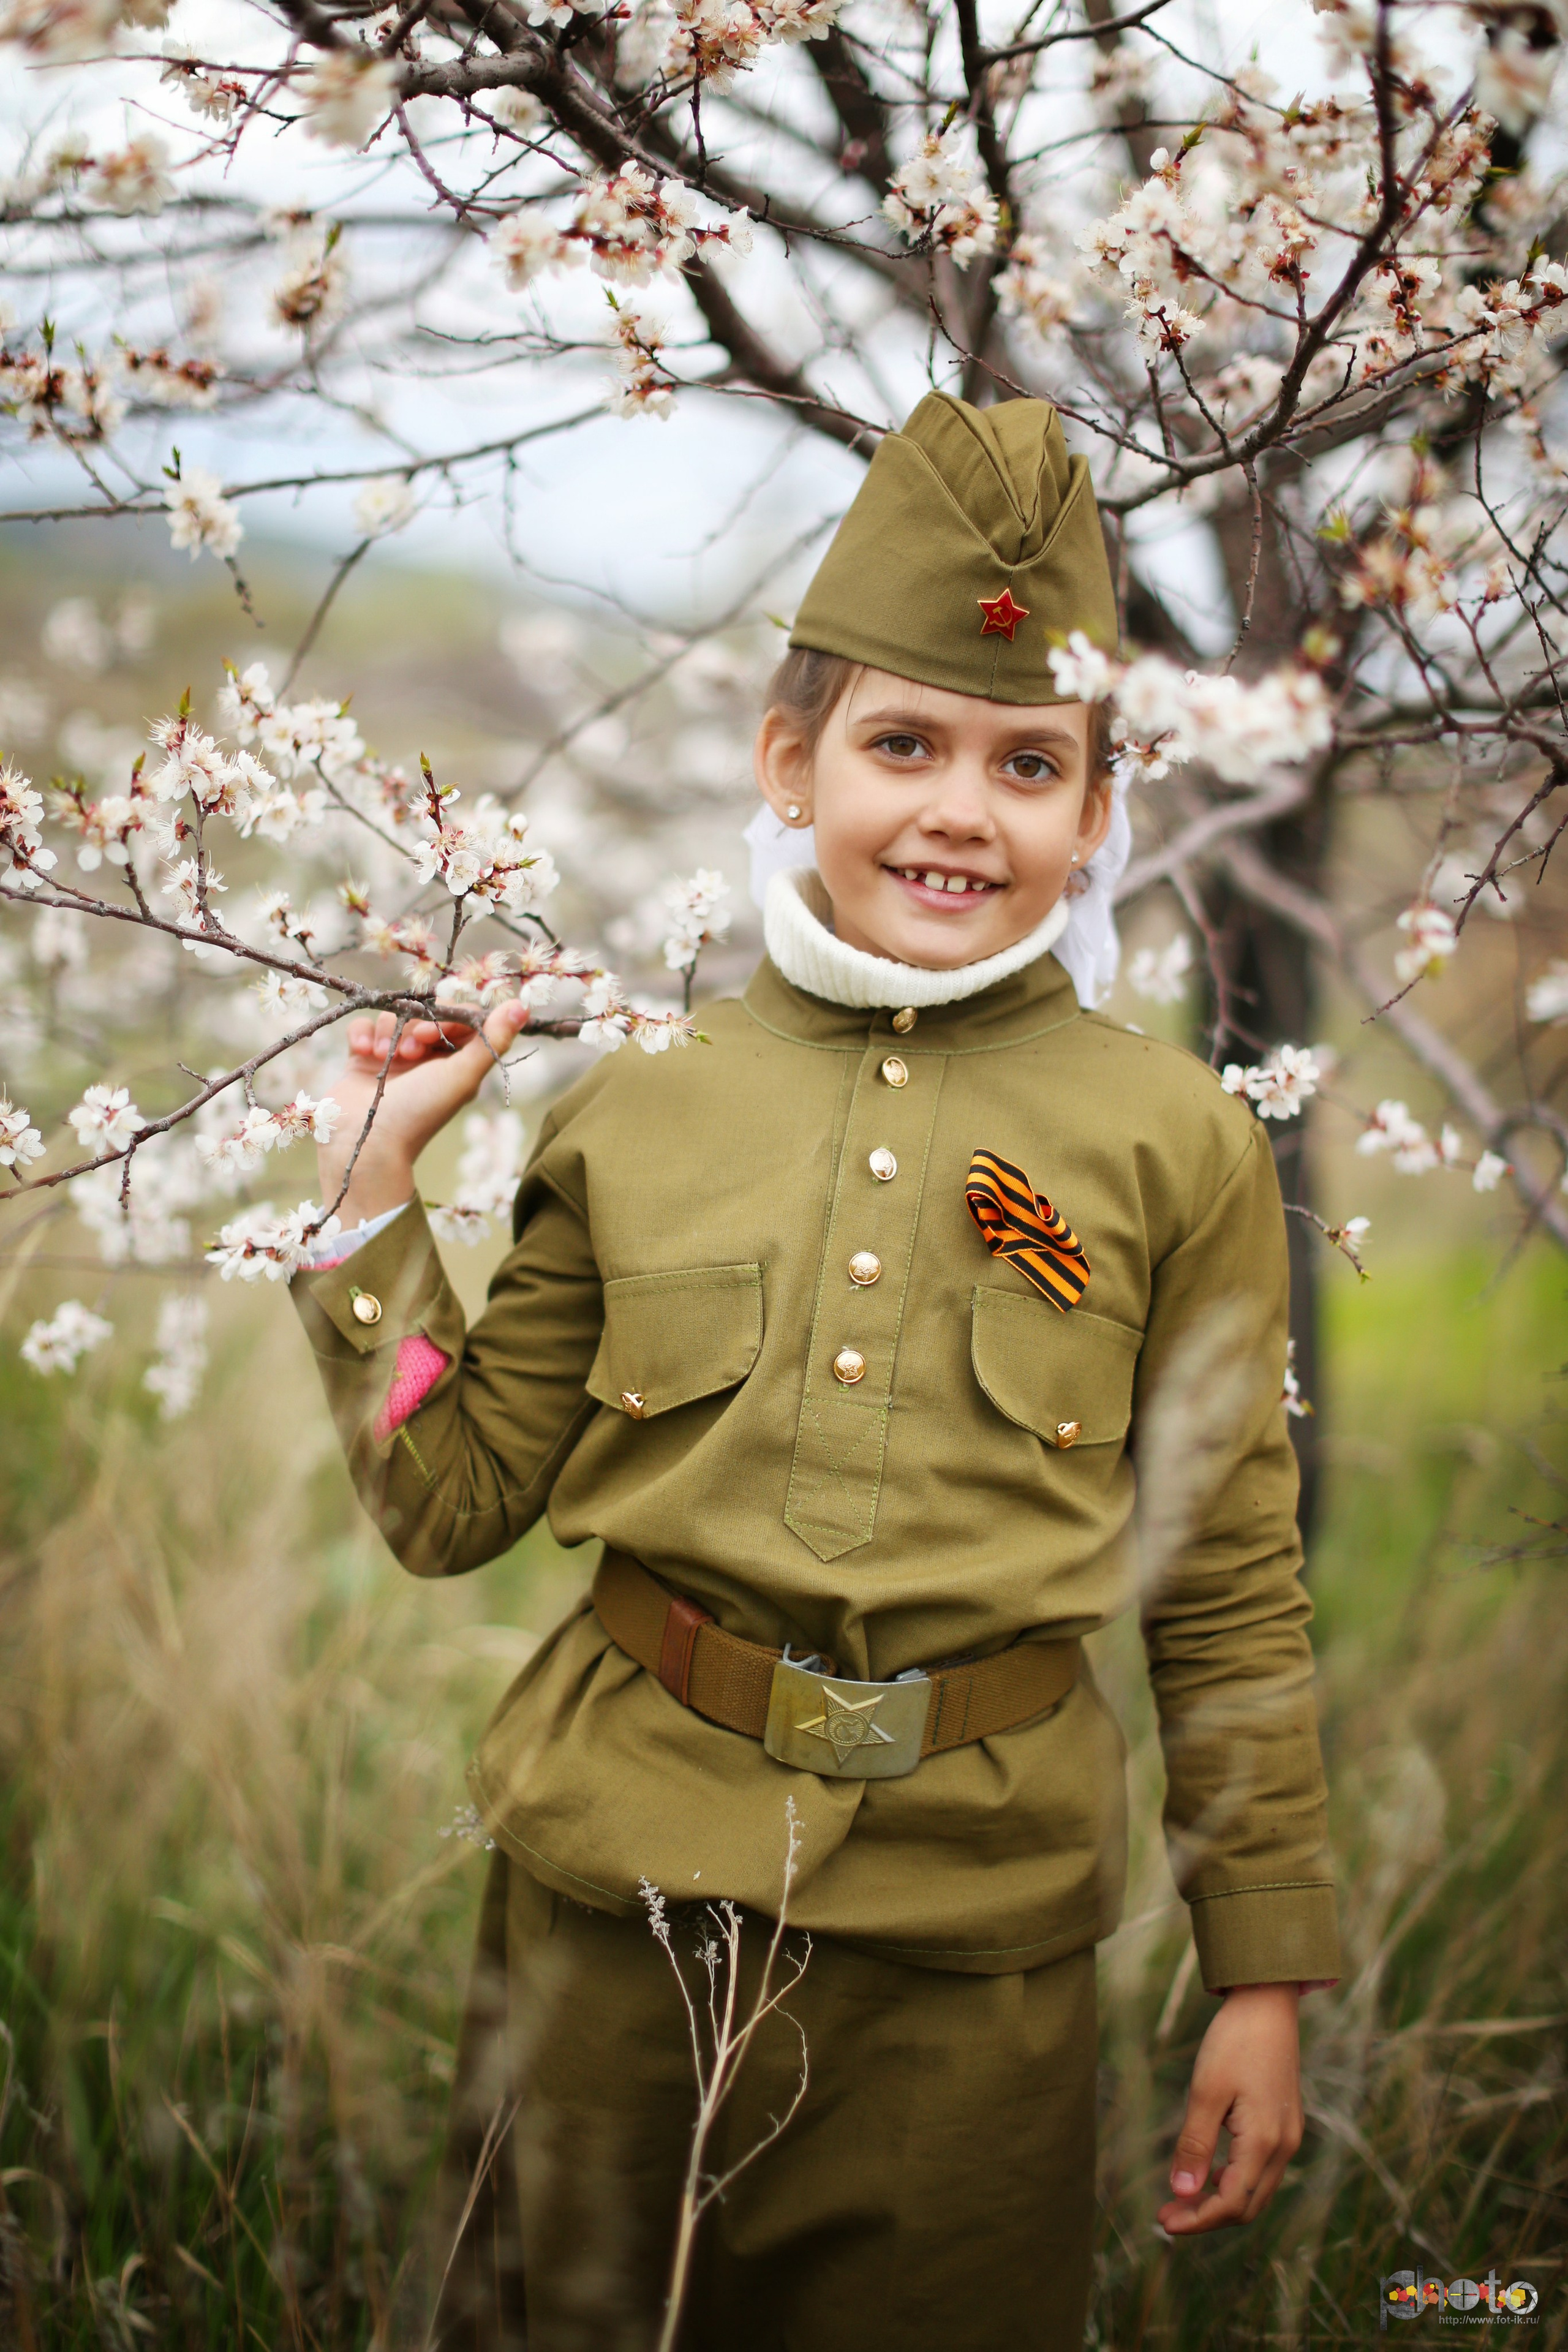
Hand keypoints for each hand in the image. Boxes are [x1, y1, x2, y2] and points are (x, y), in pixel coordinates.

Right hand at [317, 1002, 530, 1227]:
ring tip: (382, 1057)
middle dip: (414, 1026)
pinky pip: (365, 1026)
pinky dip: (363, 1034)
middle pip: (425, 1013)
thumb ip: (493, 1041)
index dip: (446, 1017)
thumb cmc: (419, 1112)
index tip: (430, 1034)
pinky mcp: (363, 1058)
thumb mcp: (463, 1077)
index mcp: (457, 1063)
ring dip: (388, 1032)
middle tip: (409, 1052)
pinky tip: (364, 1052)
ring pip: (394, 1017)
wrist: (365, 1144)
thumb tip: (521, 1007)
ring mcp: (394, 1057)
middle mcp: (427, 1059)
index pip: (460, 1018)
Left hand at [1155, 1983, 1301, 2235]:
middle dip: (1207, 2216)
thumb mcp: (1206, 2091)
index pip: (1232, 2203)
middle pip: (1247, 2205)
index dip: (1197, 2219)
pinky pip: (1261, 2170)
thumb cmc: (1235, 2042)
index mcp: (1265, 2142)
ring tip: (1182, 2197)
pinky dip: (1235, 2180)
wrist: (1267, 2005)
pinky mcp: (1285, 2125)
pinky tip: (1209, 2171)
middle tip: (1167, 2212)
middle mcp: (1284, 2147)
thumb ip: (1195, 2144)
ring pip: (1256, 2191)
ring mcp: (1288, 2137)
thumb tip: (1182, 2193)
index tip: (1163, 2222)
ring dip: (1220, 2201)